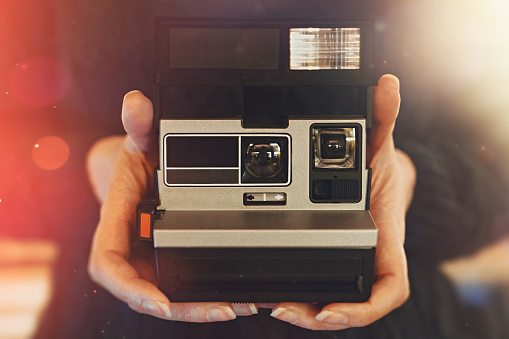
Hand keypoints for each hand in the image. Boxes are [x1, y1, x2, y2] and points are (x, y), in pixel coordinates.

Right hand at [86, 90, 256, 321]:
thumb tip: (137, 101)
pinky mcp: (161, 263)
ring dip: (199, 307)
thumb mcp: (137, 141)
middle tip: (225, 308)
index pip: (110, 265)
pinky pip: (178, 287)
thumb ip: (139, 124)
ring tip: (241, 305)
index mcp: (115, 223)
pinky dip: (201, 296)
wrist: (133, 175)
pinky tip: (232, 297)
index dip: (132, 288)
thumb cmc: (131, 161)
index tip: (160, 301)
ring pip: (166, 297)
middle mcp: (128, 249)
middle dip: (184, 307)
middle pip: (146, 294)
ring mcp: (145, 259)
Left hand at [269, 74, 415, 329]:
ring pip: (330, 301)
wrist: (378, 182)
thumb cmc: (383, 173)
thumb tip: (386, 85)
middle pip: (350, 304)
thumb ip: (382, 118)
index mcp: (386, 239)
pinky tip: (273, 290)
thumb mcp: (381, 146)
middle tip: (281, 306)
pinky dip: (301, 294)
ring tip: (270, 302)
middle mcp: (369, 258)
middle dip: (316, 313)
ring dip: (302, 308)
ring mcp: (350, 262)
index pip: (389, 287)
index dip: (363, 307)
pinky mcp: (332, 259)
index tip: (332, 311)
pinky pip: (320, 286)